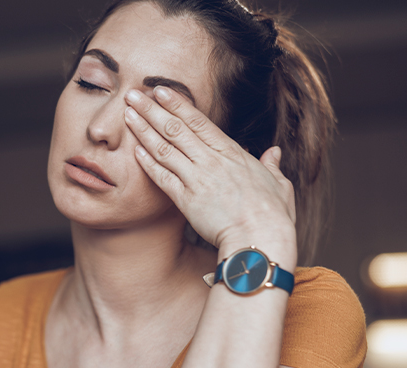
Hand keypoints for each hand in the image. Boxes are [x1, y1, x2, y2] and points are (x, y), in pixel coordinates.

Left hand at [123, 86, 296, 263]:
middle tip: (133, 94)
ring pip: (165, 148)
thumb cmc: (273, 216)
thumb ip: (272, 166)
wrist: (260, 240)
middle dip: (152, 109)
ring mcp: (198, 179)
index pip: (199, 122)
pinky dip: (147, 163)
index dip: (177, 104)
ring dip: (144, 130)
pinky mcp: (186, 200)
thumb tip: (274, 153)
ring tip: (127, 114)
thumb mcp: (279, 184)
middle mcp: (212, 161)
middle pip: (176, 129)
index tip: (161, 89)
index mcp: (233, 153)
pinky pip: (162, 177)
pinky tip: (134, 150)